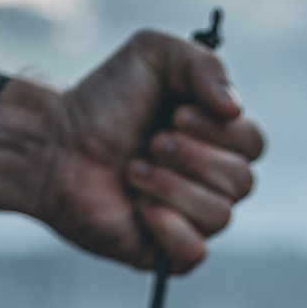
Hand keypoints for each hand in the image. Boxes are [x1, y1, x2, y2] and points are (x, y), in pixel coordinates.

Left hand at [0, 33, 263, 273]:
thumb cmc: (103, 101)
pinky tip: (139, 208)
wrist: (54, 143)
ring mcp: (190, 219)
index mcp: (217, 140)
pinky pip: (195, 252)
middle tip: (149, 143)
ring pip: (220, 216)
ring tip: (132, 170)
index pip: (252, 144)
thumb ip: (203, 62)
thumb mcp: (152, 54)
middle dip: (191, 158)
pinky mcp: (165, 253)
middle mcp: (210, 182)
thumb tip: (234, 109)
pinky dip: (169, 227)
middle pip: (241, 182)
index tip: (175, 115)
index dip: (219, 132)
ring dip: (171, 186)